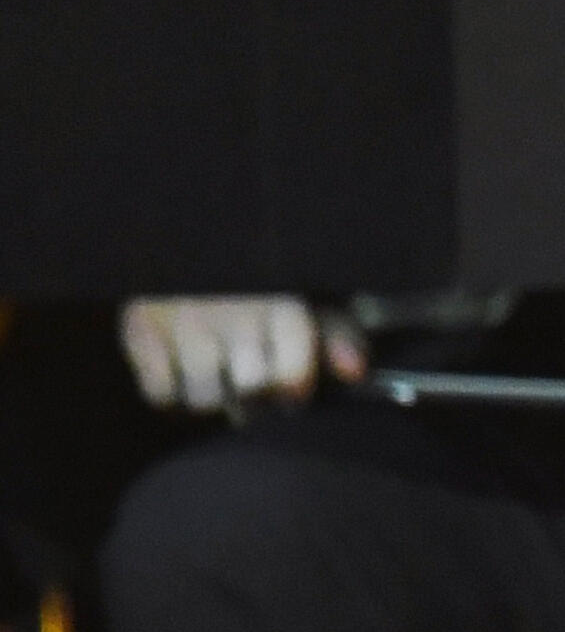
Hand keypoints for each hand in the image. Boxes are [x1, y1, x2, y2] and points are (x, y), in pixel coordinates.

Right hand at [118, 297, 363, 412]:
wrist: (186, 233)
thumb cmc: (257, 274)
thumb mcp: (307, 292)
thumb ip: (335, 331)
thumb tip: (355, 372)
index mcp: (279, 300)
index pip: (290, 374)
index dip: (291, 393)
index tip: (288, 393)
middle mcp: (231, 312)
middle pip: (248, 390)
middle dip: (255, 397)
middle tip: (251, 387)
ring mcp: (183, 323)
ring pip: (203, 398)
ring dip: (214, 399)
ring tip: (219, 380)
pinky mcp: (141, 333)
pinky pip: (160, 394)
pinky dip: (172, 397)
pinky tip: (185, 379)